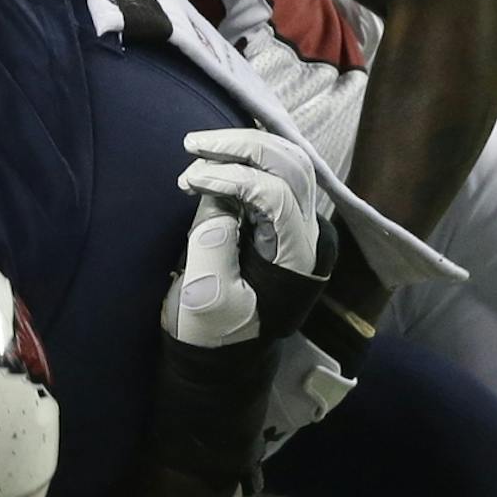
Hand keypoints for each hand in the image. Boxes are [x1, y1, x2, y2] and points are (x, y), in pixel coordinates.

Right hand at [165, 127, 335, 350]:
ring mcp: (297, 224)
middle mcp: (307, 235)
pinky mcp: (279, 219)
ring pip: (288, 161)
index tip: (189, 180)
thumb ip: (213, 242)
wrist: (222, 351)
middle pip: (291, 166)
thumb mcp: (206, 295)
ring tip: (199, 147)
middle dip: (242, 146)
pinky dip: (246, 155)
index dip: (233, 178)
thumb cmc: (213, 330)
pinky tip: (213, 157)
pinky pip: (275, 172)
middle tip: (192, 145)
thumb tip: (217, 193)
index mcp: (296, 258)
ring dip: (245, 145)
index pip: (276, 196)